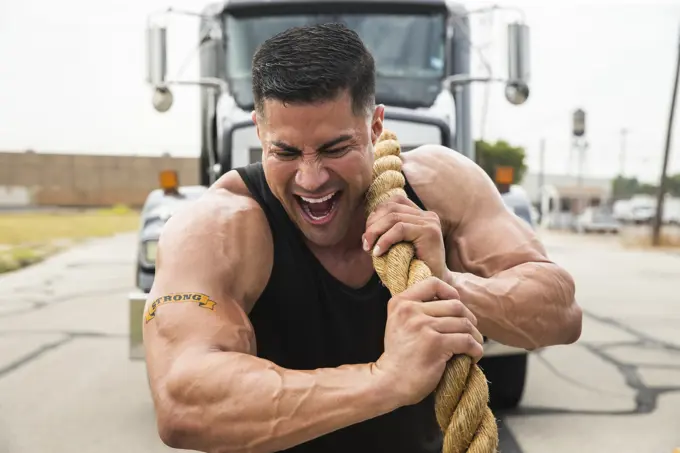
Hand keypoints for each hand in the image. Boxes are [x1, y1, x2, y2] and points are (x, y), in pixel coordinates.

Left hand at [363, 193, 448, 281]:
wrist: (433, 285)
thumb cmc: (413, 268)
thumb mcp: (397, 247)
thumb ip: (386, 233)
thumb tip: (366, 231)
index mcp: (420, 214)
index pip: (393, 202)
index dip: (376, 215)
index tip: (368, 235)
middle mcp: (427, 215)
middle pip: (391, 208)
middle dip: (373, 224)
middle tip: (366, 243)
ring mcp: (430, 221)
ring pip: (393, 217)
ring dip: (375, 232)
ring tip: (369, 248)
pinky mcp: (430, 231)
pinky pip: (400, 229)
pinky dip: (385, 239)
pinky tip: (378, 252)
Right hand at [374, 277, 483, 406]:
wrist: (389, 381)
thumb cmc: (399, 355)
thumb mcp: (399, 322)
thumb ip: (417, 308)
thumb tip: (452, 301)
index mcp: (401, 302)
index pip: (433, 283)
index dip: (450, 292)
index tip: (456, 305)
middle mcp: (410, 310)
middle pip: (455, 305)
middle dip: (469, 319)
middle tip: (470, 332)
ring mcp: (423, 326)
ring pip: (464, 323)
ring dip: (474, 336)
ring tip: (473, 346)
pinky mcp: (435, 344)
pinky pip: (467, 341)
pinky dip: (476, 349)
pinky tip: (473, 356)